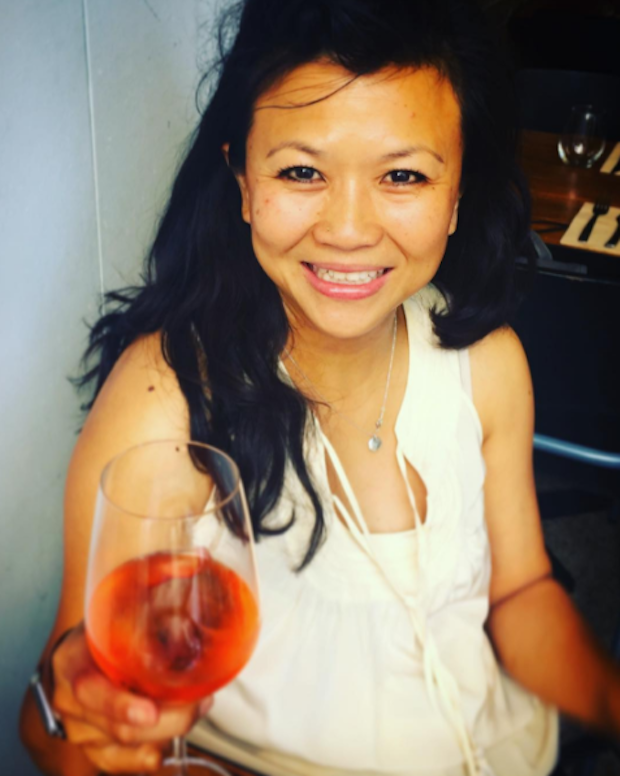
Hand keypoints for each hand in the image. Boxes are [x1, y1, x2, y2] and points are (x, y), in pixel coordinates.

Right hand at [50, 624, 212, 773]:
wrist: (74, 656)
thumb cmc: (99, 633)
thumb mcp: (114, 615)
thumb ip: (142, 622)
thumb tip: (184, 626)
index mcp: (71, 663)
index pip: (89, 689)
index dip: (120, 704)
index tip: (150, 712)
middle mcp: (70, 701)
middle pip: (117, 727)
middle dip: (166, 719)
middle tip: (199, 701)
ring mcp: (79, 729)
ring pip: (123, 746)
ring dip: (166, 731)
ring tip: (195, 708)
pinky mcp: (91, 747)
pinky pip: (117, 762)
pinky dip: (143, 758)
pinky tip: (162, 750)